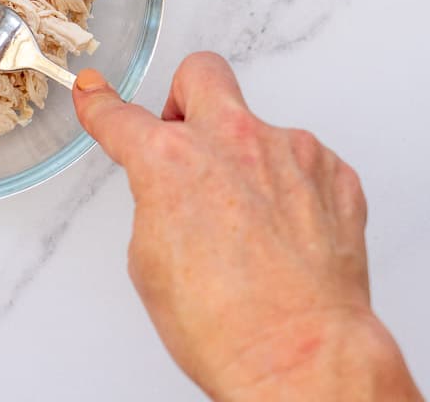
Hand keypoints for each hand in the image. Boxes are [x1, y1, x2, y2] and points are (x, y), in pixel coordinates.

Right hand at [72, 53, 420, 400]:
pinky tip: (285, 233)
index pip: (119, 116)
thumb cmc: (224, 325)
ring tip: (250, 225)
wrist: (299, 356)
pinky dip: (290, 188)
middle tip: (186, 135)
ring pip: (257, 127)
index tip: (96, 94)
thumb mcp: (149, 261)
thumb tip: (167, 189)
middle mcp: (232, 141)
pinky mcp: (334, 173)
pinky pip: (302, 162)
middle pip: (200, 73)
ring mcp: (289, 153)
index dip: (100, 104)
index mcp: (170, 161)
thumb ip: (155, 200)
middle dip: (184, 96)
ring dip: (246, 159)